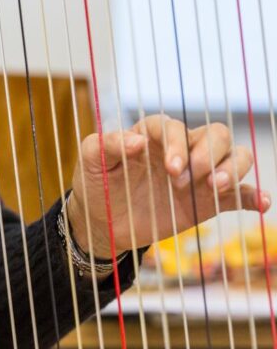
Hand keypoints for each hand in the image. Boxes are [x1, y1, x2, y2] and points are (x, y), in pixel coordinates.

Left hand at [68, 114, 269, 257]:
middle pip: (216, 135)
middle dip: (209, 154)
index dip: (176, 144)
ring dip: (233, 170)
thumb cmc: (96, 184)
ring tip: (215, 188)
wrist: (104, 221)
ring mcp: (199, 174)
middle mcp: (182, 149)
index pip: (174, 127)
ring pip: (236, 157)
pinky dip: (255, 196)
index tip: (171, 168)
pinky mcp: (209, 200)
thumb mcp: (89, 161)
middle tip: (186, 179)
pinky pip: (241, 194)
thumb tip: (136, 141)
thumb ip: (105, 145)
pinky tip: (262, 203)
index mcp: (152, 134)